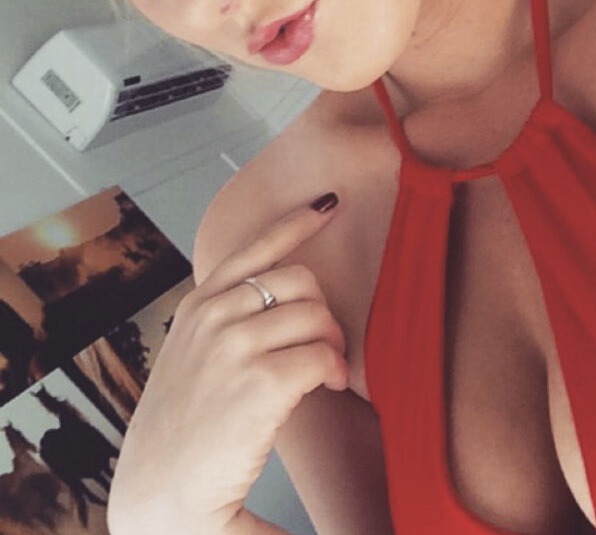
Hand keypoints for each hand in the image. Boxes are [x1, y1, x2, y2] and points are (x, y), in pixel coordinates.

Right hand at [107, 194, 346, 534]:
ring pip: (316, 315)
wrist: (158, 493)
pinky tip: (326, 387)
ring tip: (323, 372)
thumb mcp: (192, 354)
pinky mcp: (259, 382)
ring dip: (331, 343)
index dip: (297, 221)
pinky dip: (334, 370)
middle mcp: (215, 315)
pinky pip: (322, 355)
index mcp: (199, 305)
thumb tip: (276, 299)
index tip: (328, 204)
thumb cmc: (182, 427)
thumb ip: (226, 319)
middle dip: (322, 311)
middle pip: (301, 280)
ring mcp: (234, 345)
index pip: (255, 247)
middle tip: (322, 346)